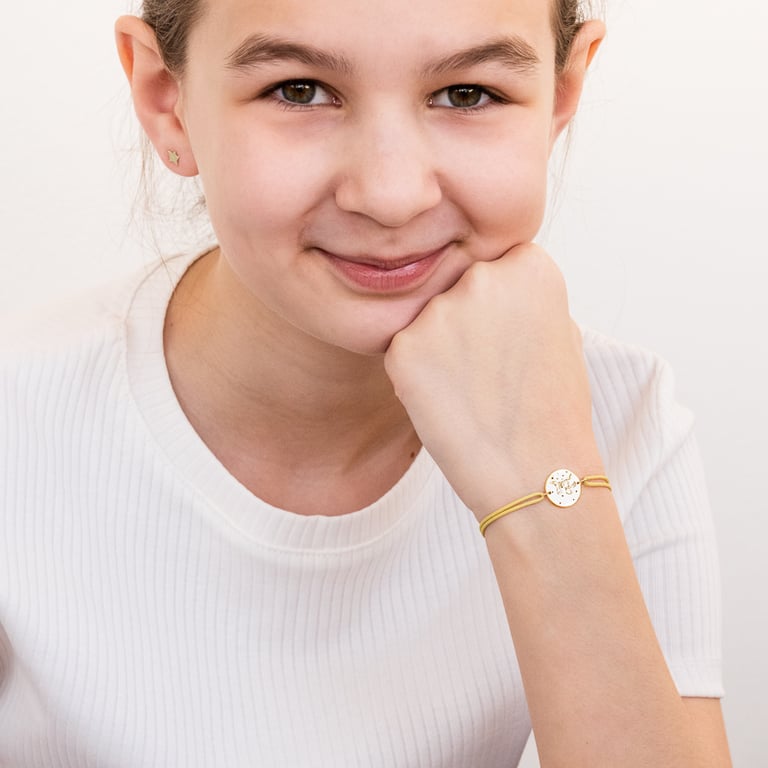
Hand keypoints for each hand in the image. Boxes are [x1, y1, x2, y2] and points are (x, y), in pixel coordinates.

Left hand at [384, 243, 602, 516]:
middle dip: (465, 322)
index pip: (496, 265)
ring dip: (438, 349)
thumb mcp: (561, 332)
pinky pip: (403, 352)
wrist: (537, 474)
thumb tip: (494, 284)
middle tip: (486, 371)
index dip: (499, 307)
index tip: (508, 339)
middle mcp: (482, 277)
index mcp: (529, 265)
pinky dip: (416, 377)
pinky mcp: (402, 347)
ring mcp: (438, 311)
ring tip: (470, 392)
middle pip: (458, 288)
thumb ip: (524, 297)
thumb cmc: (554, 411)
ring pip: (428, 321)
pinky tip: (447, 404)